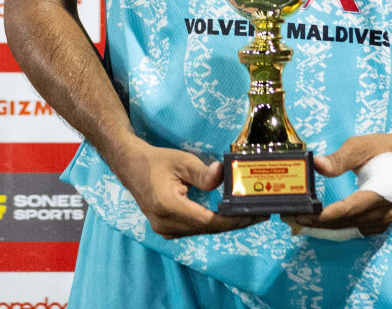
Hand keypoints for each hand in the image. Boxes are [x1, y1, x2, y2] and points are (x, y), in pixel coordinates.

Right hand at [112, 140, 258, 238]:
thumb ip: (202, 172)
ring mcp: (165, 230)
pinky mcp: (168, 230)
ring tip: (250, 214)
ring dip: (226, 224)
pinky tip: (230, 216)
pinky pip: (196, 229)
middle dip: (235, 222)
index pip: (207, 220)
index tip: (253, 213)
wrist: (131, 167)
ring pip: (203, 231)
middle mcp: (166, 224)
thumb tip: (222, 175)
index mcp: (168, 207)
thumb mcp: (181, 161)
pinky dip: (214, 223)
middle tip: (260, 213)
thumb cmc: (157, 161)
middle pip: (208, 228)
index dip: (232, 219)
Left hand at [282, 133, 391, 236]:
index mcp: (382, 193)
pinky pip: (351, 229)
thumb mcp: (361, 146)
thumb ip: (338, 158)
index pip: (348, 210)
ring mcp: (382, 222)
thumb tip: (315, 164)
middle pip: (344, 223)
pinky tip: (313, 224)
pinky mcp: (376, 224)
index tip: (300, 214)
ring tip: (294, 221)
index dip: (323, 215)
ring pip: (346, 230)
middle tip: (288, 216)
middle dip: (314, 222)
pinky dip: (331, 228)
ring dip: (320, 227)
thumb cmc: (384, 148)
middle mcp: (384, 214)